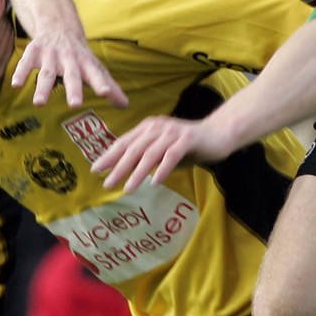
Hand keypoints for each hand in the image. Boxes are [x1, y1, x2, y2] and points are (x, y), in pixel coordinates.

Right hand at [11, 29, 127, 108]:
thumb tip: (125, 105)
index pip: (96, 74)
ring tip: (39, 103)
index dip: (101, 83)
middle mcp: (69, 59)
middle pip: (72, 75)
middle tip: (75, 104)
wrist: (58, 25)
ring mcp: (50, 56)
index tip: (106, 93)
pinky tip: (16, 85)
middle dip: (73, 89)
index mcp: (86, 63)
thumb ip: (111, 87)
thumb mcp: (95, 68)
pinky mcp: (34, 52)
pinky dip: (21, 72)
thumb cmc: (80, 55)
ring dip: (43, 88)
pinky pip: (26, 63)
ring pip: (47, 73)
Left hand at [92, 115, 230, 190]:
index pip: (124, 142)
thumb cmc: (189, 145)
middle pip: (133, 149)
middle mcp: (158, 127)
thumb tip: (126, 172)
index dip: (109, 155)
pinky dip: (162, 170)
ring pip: (150, 154)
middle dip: (118, 167)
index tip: (96, 170)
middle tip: (106, 183)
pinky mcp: (187, 140)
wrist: (219, 133)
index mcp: (149, 127)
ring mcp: (172, 133)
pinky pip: (171, 156)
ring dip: (137, 173)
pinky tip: (155, 183)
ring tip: (127, 188)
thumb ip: (147, 158)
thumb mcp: (163, 150)